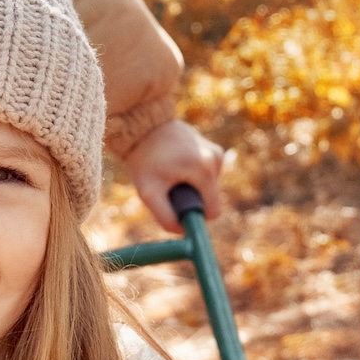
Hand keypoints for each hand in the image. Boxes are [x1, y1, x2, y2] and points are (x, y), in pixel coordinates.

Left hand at [120, 116, 226, 231]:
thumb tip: (185, 232)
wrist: (143, 126)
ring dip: (190, 186)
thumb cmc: (144, 160)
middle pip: (209, 199)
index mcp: (205, 170)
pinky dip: (192, 175)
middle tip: (168, 187)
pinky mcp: (212, 148)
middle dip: (190, 199)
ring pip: (208, 187)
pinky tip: (176, 164)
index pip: (212, 211)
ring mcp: (216, 151)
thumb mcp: (149, 193)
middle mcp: (216, 159)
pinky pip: (206, 175)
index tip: (176, 207)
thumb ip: (166, 218)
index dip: (194, 216)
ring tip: (170, 173)